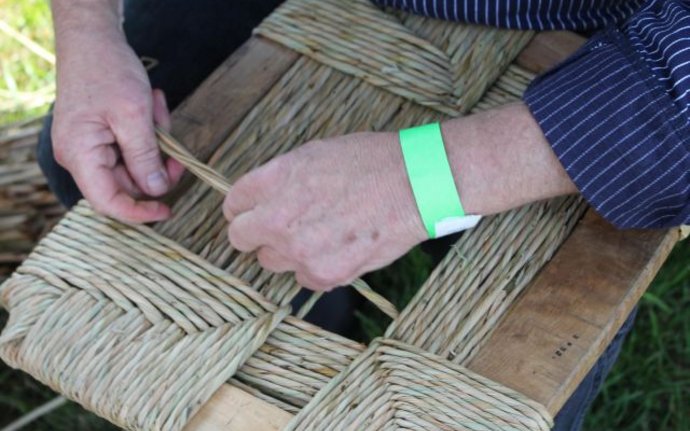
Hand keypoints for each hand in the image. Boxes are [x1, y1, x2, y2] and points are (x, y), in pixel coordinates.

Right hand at [51, 15, 182, 222]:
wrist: (91, 39)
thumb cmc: (107, 71)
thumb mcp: (134, 115)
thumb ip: (145, 157)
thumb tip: (157, 191)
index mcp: (80, 155)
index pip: (108, 202)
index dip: (139, 213)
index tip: (168, 211)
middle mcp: (79, 156)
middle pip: (127, 183)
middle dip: (156, 163)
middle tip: (173, 139)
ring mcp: (88, 147)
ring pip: (133, 164)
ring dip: (154, 141)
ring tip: (155, 108)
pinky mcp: (98, 137)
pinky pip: (129, 147)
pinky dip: (147, 131)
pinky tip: (150, 105)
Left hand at [223, 132, 426, 290]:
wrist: (415, 185)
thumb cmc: (371, 162)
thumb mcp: (316, 154)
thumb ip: (281, 178)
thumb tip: (264, 198)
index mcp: (275, 179)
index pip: (234, 204)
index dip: (243, 208)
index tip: (251, 212)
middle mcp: (279, 217)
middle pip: (241, 238)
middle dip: (256, 234)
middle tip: (279, 229)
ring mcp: (300, 249)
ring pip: (271, 261)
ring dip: (287, 251)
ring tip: (319, 235)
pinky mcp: (323, 274)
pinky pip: (303, 278)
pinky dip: (315, 267)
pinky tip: (339, 247)